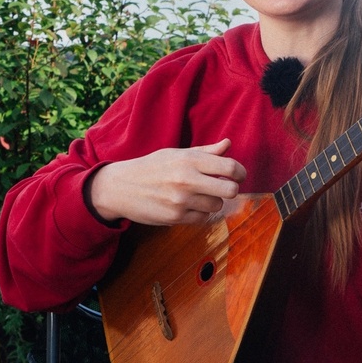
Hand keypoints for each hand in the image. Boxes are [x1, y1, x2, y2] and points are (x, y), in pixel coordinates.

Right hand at [89, 138, 246, 225]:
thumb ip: (205, 152)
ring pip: (216, 205)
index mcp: (189, 160)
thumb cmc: (151, 167)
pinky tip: (189, 205)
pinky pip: (202, 218)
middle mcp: (187, 179)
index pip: (230, 167)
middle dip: (231, 189)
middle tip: (224, 187)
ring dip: (212, 201)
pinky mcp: (175, 217)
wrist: (121, 187)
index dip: (240, 172)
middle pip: (230, 190)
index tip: (238, 175)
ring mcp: (181, 200)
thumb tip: (228, 144)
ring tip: (199, 195)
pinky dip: (200, 213)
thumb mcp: (176, 154)